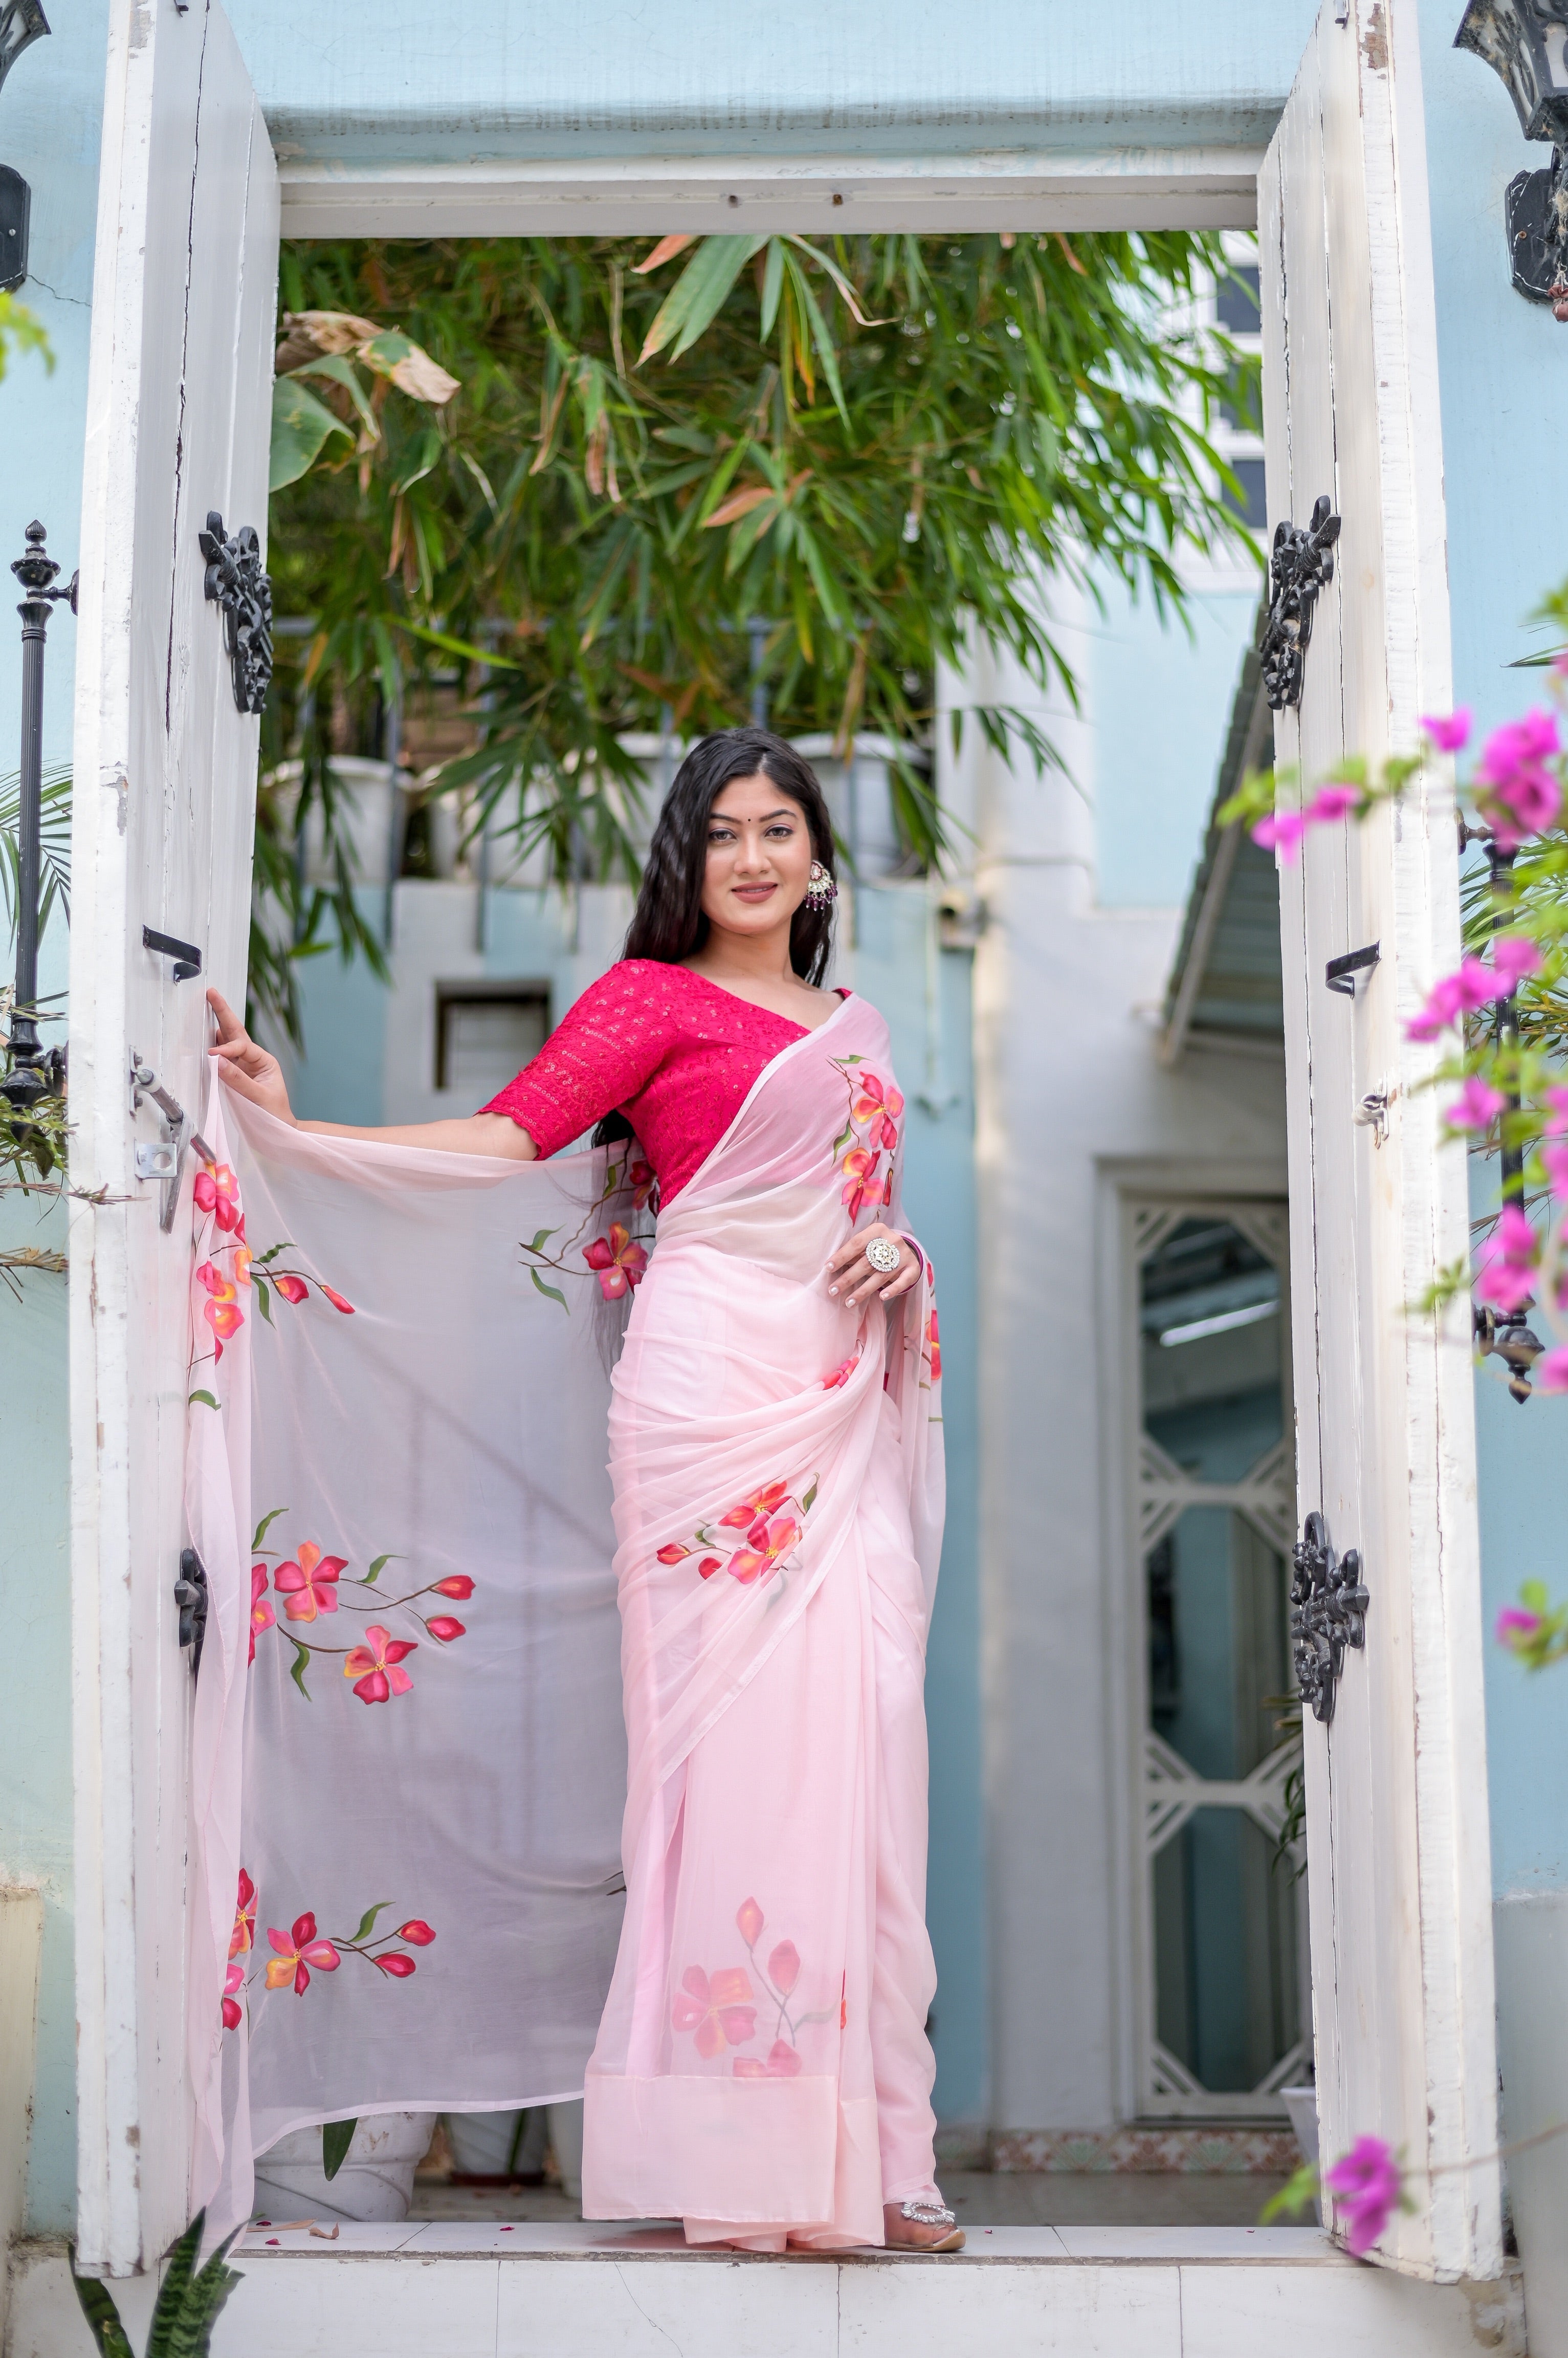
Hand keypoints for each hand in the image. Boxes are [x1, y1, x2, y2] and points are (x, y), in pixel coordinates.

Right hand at [206, 988, 295, 1122]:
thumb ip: (238, 1081)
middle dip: (223, 1012)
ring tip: (207, 1004)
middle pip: (236, 1032)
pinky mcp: (232, 1075)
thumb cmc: (274, 1115)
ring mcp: (241, 1067)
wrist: (278, 1131)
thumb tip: (217, 1061)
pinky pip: (220, 1058)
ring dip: (216, 1024)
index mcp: (264, 1061)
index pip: (242, 1047)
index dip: (226, 1050)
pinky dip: (211, 1045)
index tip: (212, 1057)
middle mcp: (253, 1060)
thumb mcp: (260, 1098)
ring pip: (226, 1041)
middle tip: (211, 993)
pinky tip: (203, 1034)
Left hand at [825, 1220, 921, 1308]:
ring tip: (848, 1302)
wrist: (905, 1250)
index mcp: (877, 1230)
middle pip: (866, 1262)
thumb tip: (830, 1266)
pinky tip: (881, 1297)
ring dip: (863, 1291)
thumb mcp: (867, 1245)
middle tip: (832, 1290)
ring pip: (880, 1275)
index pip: (856, 1244)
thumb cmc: (878, 1248)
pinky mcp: (913, 1268)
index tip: (827, 1268)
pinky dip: (893, 1289)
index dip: (841, 1256)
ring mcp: (904, 1255)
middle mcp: (892, 1241)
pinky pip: (903, 1281)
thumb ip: (853, 1252)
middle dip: (848, 1278)